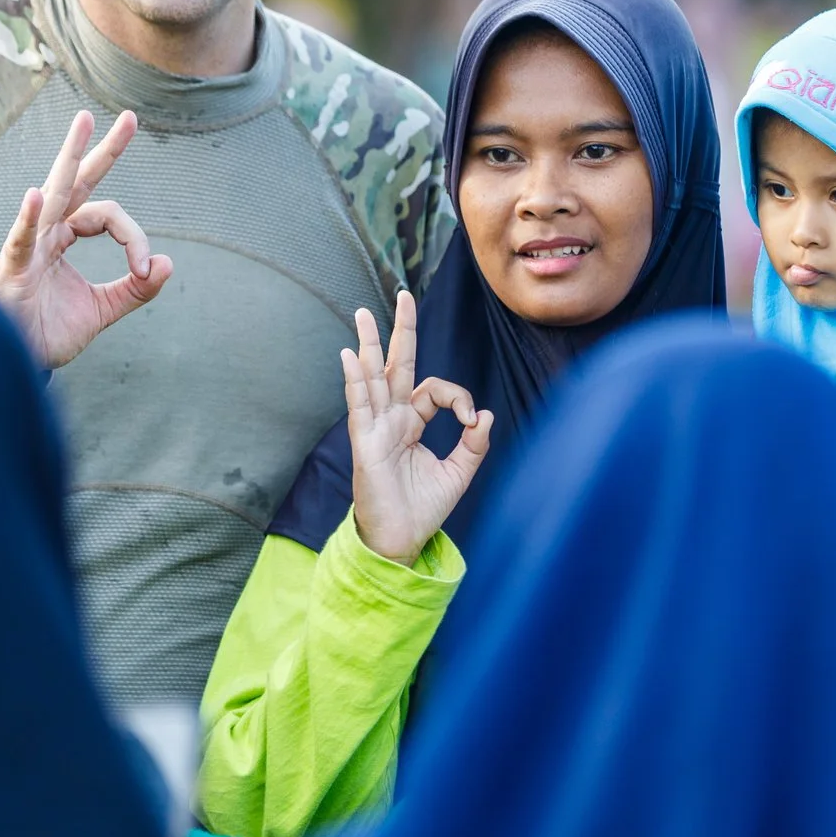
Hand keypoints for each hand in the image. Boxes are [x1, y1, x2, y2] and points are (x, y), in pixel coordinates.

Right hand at [0, 110, 173, 368]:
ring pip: (54, 194)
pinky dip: (28, 218)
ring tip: (85, 123)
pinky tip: (35, 195)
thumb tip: (169, 263)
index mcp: (65, 236)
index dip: (134, 238)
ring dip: (70, 157)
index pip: (109, 217)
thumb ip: (135, 289)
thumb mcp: (103, 309)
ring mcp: (28, 245)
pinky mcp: (13, 268)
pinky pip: (21, 239)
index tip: (145, 270)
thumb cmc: (50, 331)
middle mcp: (47, 231)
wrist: (22, 361)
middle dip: (103, 149)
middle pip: (78, 181)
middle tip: (131, 118)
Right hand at [345, 291, 492, 562]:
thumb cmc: (424, 509)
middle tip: (402, 295)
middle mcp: (393, 419)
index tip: (472, 419)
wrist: (403, 541)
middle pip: (396, 366)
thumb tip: (485, 414)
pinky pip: (360, 406)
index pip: (435, 390)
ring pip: (372, 378)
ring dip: (368, 345)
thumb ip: (475, 444)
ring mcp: (377, 428)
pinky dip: (355, 380)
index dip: (458, 396)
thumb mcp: (459, 473)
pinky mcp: (366, 444)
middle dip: (400, 331)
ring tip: (362, 313)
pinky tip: (350, 355)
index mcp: (413, 423)